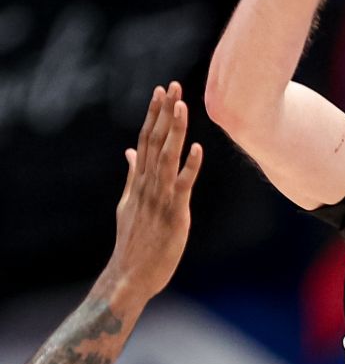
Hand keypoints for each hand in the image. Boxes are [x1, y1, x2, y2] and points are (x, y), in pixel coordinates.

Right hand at [100, 83, 202, 308]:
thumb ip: (132, 175)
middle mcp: (147, 185)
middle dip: (163, 114)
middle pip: (155, 142)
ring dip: (174, 131)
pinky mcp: (173, 214)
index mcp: (139, 181)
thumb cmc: (134, 241)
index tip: (161, 91)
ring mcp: (159, 198)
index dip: (154, 115)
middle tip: (171, 86)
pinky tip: (196, 147)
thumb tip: (129, 152)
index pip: (146, 140)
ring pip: (167, 158)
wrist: (129, 277)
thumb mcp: (129, 203)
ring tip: (181, 106)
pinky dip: (189, 166)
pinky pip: (182, 186)